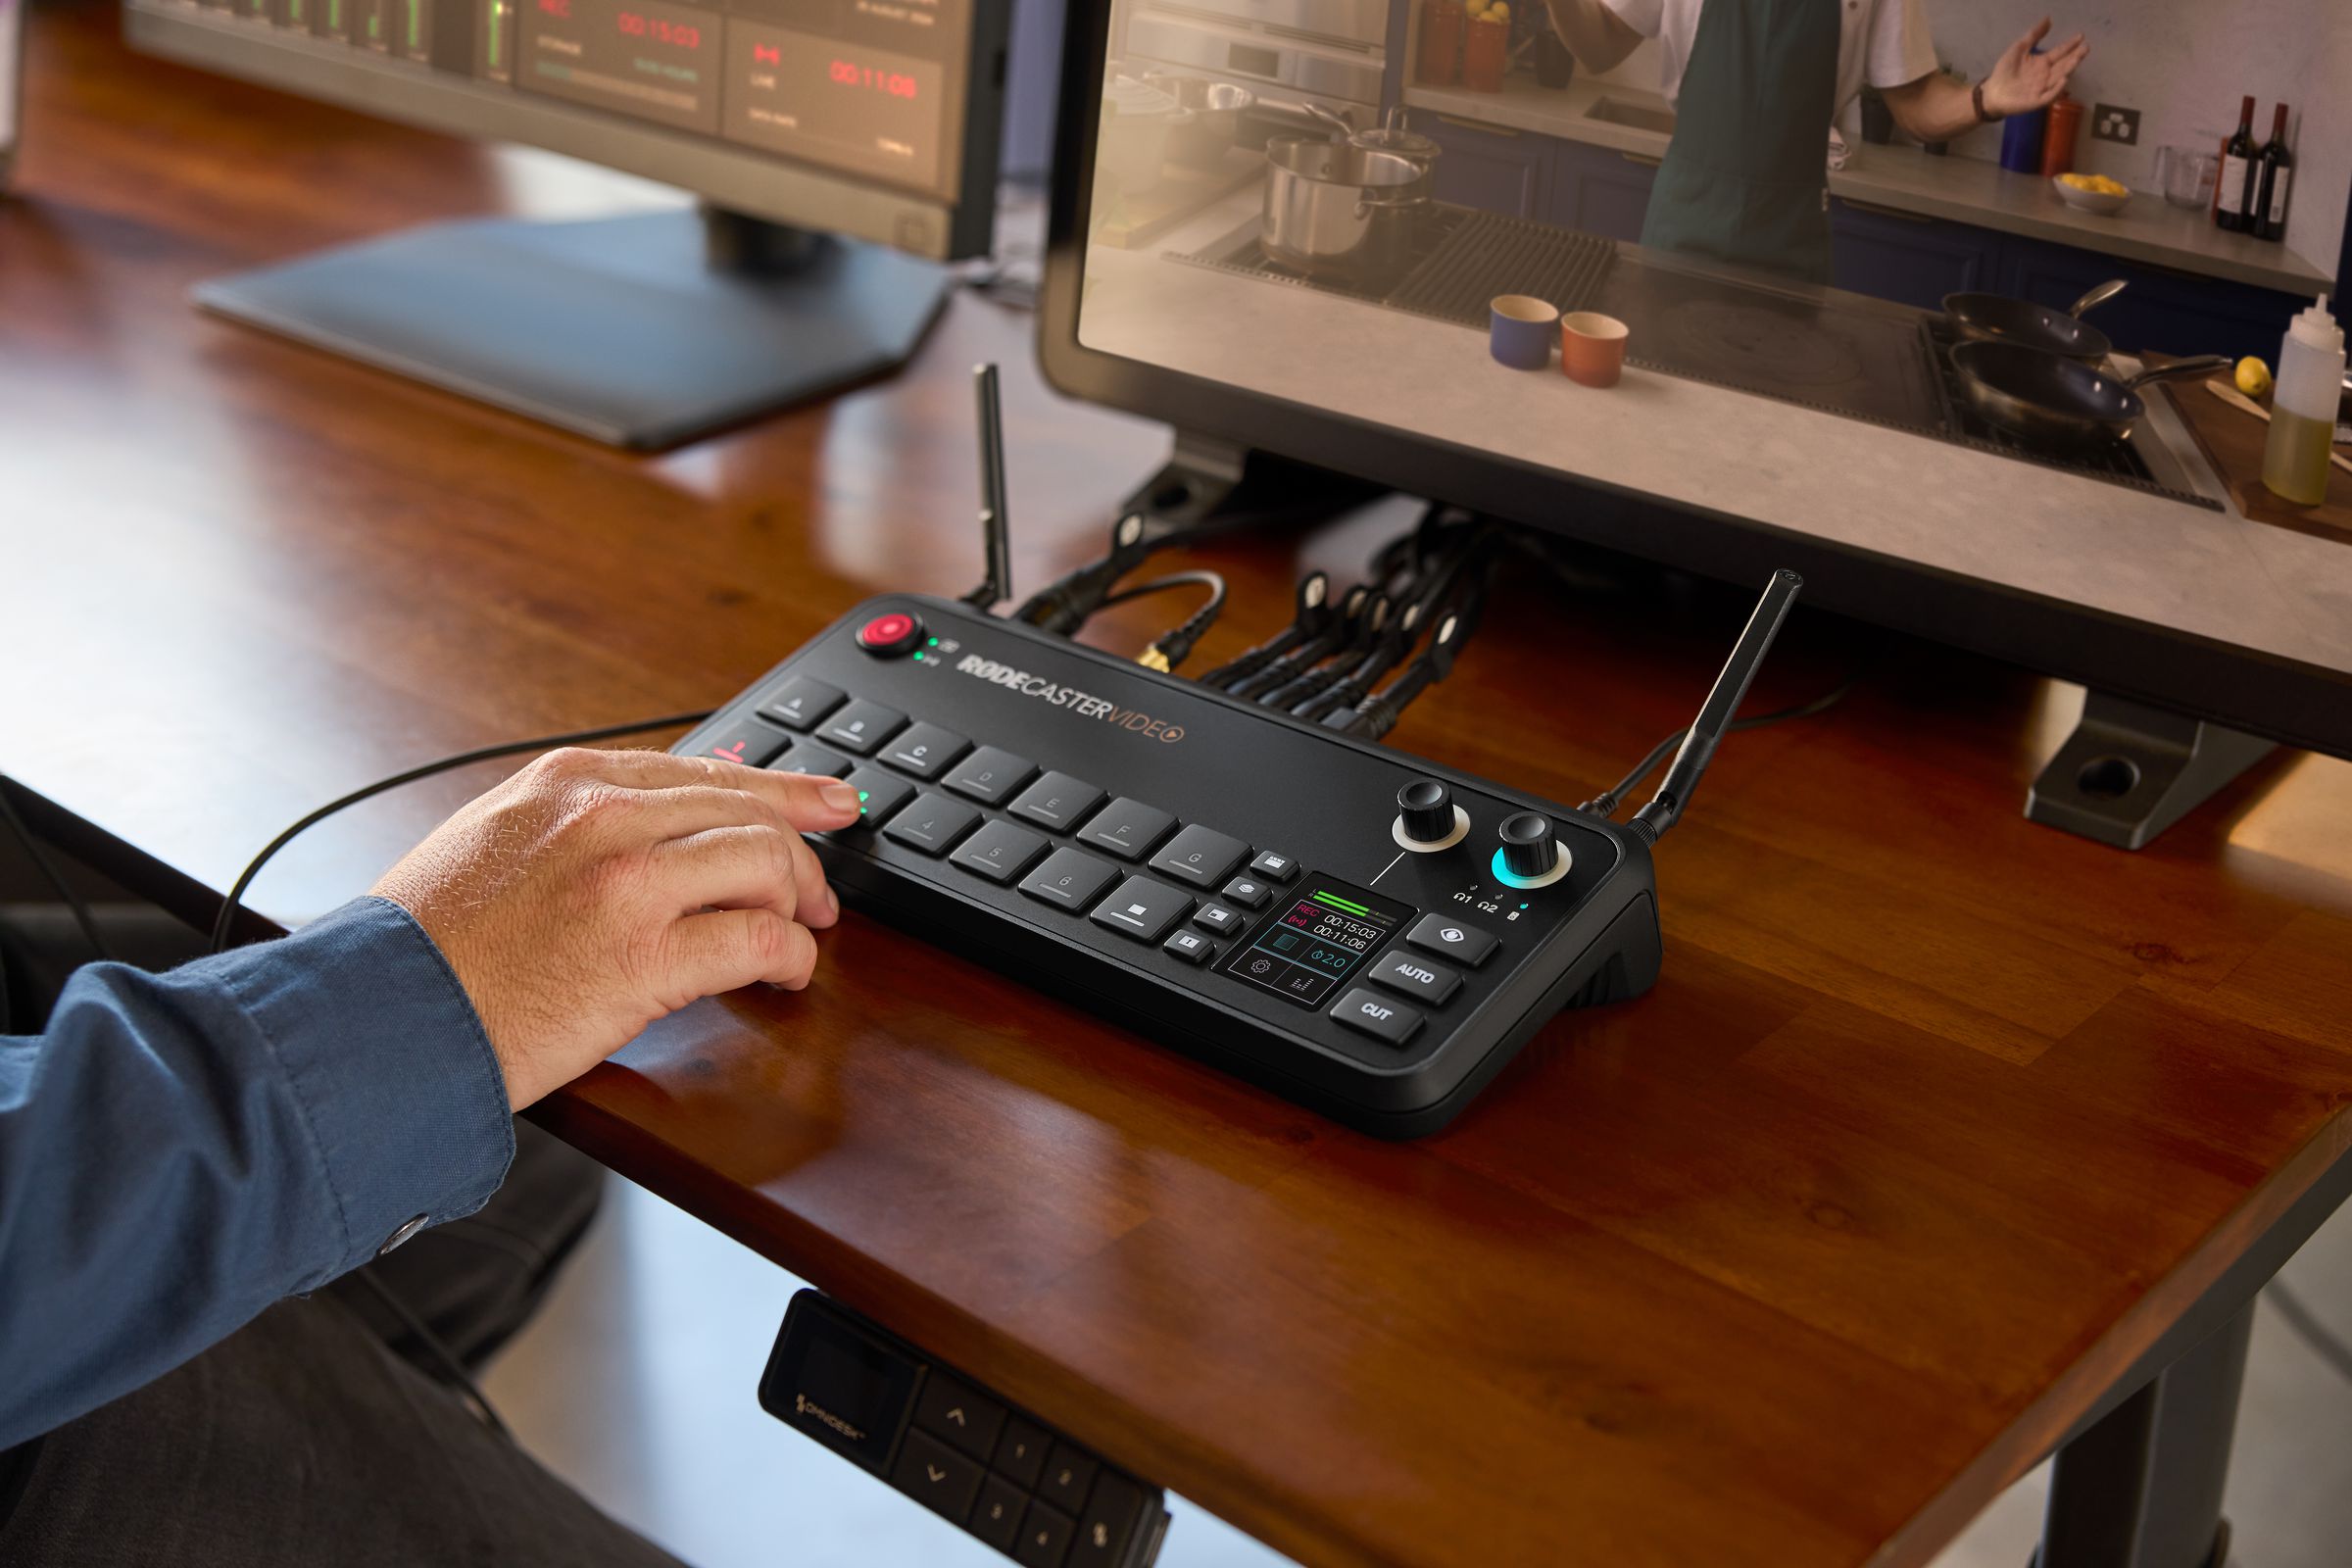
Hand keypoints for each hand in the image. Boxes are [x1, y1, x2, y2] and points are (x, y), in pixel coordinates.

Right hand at [371, 747, 862, 1108]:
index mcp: (568, 781)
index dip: (778, 788)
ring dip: (800, 902)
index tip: (824, 801)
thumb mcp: (493, 841)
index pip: (703, 770)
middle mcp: (603, 816)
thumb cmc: (426, 946)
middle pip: (747, 809)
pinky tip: (785, 974)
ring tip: (803, 934)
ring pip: (765, 860)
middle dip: (802, 850)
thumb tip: (654, 826)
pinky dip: (790, 956)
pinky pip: (758, 939)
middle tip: (821, 891)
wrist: (377, 1016)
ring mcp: (626, 883)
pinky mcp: (643, 958)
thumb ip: (572, 823)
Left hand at [1981, 18, 2087, 118]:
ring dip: (2069, 68)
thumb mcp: (2018, 49)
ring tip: (2077, 58)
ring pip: (2059, 78)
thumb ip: (2033, 35)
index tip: (2081, 36)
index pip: (2059, 52)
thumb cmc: (2005, 71)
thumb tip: (2048, 19)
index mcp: (2042, 63)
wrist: (1991, 92)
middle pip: (2063, 65)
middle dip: (2075, 56)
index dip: (2069, 45)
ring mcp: (2042, 88)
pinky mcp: (2036, 101)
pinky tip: (2063, 79)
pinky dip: (2057, 88)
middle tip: (2086, 47)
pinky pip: (2049, 95)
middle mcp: (2046, 75)